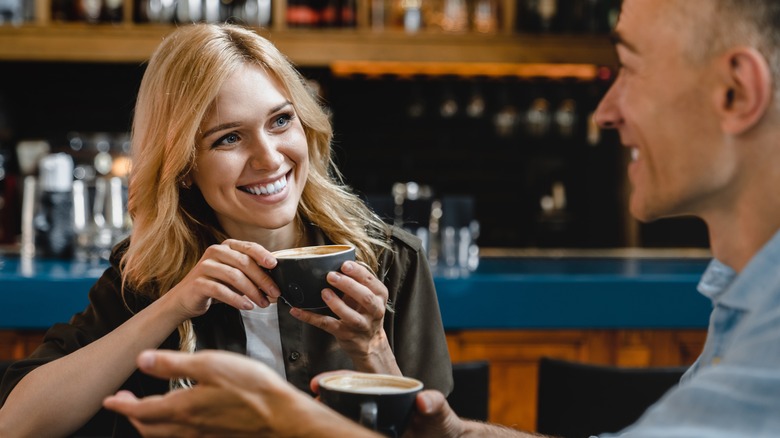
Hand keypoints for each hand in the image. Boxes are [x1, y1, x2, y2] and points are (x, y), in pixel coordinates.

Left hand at [103, 350, 361, 437]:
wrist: (282, 417)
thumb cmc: (251, 389)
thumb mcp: (211, 365)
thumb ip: (174, 364)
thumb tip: (142, 359)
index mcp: (182, 408)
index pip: (141, 410)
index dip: (122, 403)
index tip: (109, 398)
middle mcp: (187, 427)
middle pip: (148, 427)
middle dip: (132, 414)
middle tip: (124, 401)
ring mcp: (202, 436)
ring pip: (164, 436)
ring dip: (149, 424)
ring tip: (148, 410)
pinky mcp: (216, 437)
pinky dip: (170, 430)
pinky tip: (181, 419)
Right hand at [164, 239, 279, 319]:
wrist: (185, 299)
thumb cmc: (214, 285)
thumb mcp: (234, 276)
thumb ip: (251, 273)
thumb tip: (274, 282)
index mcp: (226, 246)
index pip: (248, 247)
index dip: (263, 255)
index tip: (275, 265)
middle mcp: (215, 252)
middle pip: (244, 262)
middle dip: (262, 279)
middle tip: (274, 292)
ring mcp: (205, 266)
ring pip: (234, 276)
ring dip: (252, 291)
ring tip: (262, 303)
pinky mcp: (198, 282)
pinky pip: (221, 290)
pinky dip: (237, 299)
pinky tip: (247, 306)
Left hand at [290, 260, 397, 372]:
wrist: (370, 343)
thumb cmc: (365, 312)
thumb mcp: (367, 295)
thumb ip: (357, 281)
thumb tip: (334, 261)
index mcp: (379, 296)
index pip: (371, 282)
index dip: (358, 272)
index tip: (345, 264)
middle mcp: (374, 311)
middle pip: (365, 298)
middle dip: (348, 285)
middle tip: (331, 275)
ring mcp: (361, 325)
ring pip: (350, 315)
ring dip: (336, 304)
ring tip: (324, 292)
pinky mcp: (346, 335)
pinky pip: (327, 325)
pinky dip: (310, 318)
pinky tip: (297, 311)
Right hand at [309, 371, 466, 437]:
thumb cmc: (442, 425)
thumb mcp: (440, 413)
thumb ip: (435, 405)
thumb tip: (424, 402)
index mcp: (387, 394)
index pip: (357, 383)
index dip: (336, 381)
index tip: (318, 383)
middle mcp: (376, 408)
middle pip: (344, 402)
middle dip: (325, 403)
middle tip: (312, 406)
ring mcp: (372, 424)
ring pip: (345, 421)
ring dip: (330, 421)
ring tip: (314, 426)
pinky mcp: (370, 434)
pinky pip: (352, 432)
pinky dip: (341, 432)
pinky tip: (330, 433)